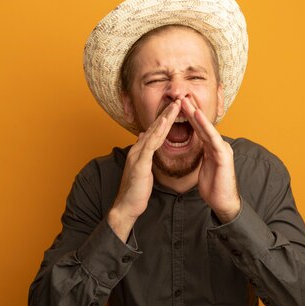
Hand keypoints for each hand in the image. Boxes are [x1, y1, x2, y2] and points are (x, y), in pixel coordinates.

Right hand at [107, 100, 181, 240]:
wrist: (126, 206)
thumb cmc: (136, 191)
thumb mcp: (142, 170)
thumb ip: (145, 155)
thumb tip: (145, 141)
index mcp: (140, 151)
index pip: (155, 131)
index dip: (166, 119)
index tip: (177, 108)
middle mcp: (138, 149)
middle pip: (154, 127)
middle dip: (167, 113)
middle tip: (179, 99)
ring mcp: (138, 155)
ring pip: (153, 132)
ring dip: (165, 118)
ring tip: (176, 105)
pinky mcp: (140, 163)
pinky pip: (151, 144)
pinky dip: (159, 133)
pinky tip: (166, 124)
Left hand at [181, 97, 240, 222]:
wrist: (223, 202)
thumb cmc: (214, 187)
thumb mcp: (204, 168)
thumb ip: (202, 156)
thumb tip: (196, 151)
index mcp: (212, 148)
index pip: (199, 129)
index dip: (189, 117)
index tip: (179, 106)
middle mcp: (219, 145)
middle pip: (203, 125)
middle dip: (192, 111)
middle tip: (181, 96)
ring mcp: (223, 149)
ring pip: (208, 128)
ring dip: (197, 114)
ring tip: (187, 101)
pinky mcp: (224, 156)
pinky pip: (213, 138)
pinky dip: (205, 127)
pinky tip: (198, 117)